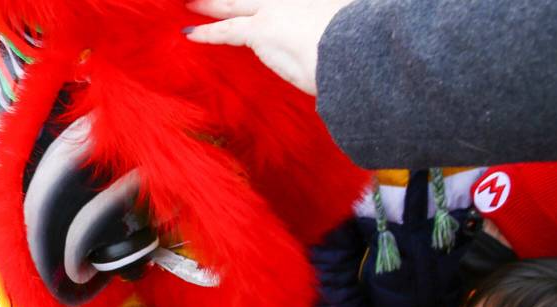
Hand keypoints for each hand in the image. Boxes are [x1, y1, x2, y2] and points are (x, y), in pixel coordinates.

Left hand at [185, 0, 353, 94]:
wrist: (360, 50)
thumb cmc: (365, 46)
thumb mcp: (358, 24)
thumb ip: (335, 28)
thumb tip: (336, 42)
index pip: (275, 0)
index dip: (258, 3)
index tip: (252, 5)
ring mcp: (277, 7)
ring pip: (234, 3)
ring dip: (211, 4)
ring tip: (192, 3)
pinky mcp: (262, 29)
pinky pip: (226, 29)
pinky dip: (207, 31)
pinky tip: (190, 32)